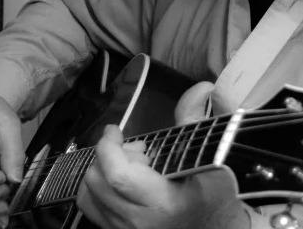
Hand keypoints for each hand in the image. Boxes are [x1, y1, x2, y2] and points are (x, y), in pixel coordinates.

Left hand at [77, 125, 249, 228]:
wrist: (213, 227)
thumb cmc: (214, 197)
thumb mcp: (212, 159)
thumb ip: (195, 122)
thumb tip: (201, 88)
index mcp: (164, 203)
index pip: (118, 175)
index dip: (109, 146)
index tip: (115, 131)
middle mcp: (139, 222)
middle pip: (98, 180)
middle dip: (110, 155)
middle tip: (136, 150)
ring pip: (88, 193)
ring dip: (102, 169)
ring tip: (129, 166)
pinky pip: (89, 206)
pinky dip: (96, 186)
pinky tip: (118, 180)